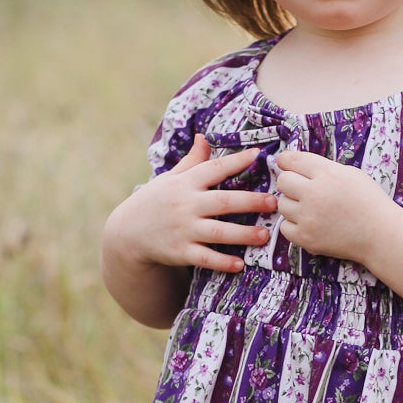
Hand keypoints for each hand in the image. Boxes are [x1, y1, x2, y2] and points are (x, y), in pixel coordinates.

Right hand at [105, 135, 277, 276]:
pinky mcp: (180, 252)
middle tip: (274, 202)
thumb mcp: (170, 178)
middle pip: (223, 202)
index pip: (214, 169)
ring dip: (244, 234)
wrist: (127, 233)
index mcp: (186, 183)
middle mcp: (186, 205)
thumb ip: (191, 161)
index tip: (259, 155)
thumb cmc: (155, 201)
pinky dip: (222, 262)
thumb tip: (205, 137)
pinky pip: (205, 258)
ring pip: (219, 232)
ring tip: (266, 236)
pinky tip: (240, 264)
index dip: (236, 161)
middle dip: (250, 201)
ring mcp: (183, 230)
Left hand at [272, 148, 395, 264]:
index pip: (291, 160)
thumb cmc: (369, 202)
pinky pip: (284, 227)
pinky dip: (294, 226)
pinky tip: (309, 224)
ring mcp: (308, 217)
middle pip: (283, 181)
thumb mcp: (351, 174)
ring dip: (293, 206)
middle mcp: (314, 193)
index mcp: (327, 173)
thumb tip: (297, 165)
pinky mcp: (306, 238)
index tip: (287, 165)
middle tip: (304, 191)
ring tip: (311, 209)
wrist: (381, 235)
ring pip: (282, 204)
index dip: (286, 161)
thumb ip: (323, 168)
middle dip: (291, 183)